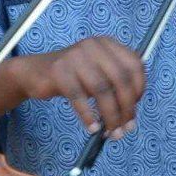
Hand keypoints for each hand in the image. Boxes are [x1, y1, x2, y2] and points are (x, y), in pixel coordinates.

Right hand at [14, 37, 146, 138]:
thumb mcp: (97, 73)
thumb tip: (131, 115)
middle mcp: (93, 46)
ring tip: (111, 132)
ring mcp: (75, 57)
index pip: (135, 65)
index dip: (139, 89)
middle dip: (126, 107)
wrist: (35, 72)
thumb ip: (115, 86)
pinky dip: (88, 116)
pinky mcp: (59, 71)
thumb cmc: (72, 76)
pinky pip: (79, 98)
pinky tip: (92, 127)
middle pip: (121, 79)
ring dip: (110, 116)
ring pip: (102, 90)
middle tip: (125, 127)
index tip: (135, 107)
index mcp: (107, 44)